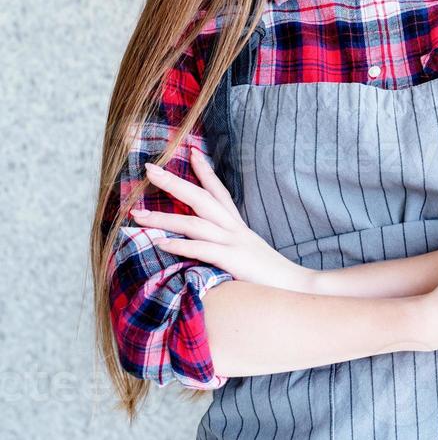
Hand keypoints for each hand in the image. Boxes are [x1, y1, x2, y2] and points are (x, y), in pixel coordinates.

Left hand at [133, 147, 315, 294]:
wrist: (297, 288)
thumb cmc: (270, 277)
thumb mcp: (249, 256)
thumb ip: (231, 247)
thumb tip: (212, 247)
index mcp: (238, 226)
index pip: (220, 191)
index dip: (205, 171)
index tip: (190, 151)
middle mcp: (235, 229)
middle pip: (202, 198)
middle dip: (174, 182)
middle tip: (150, 169)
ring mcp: (235, 243)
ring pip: (195, 223)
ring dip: (164, 217)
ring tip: (137, 214)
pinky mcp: (234, 261)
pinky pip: (203, 249)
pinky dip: (180, 245)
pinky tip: (160, 244)